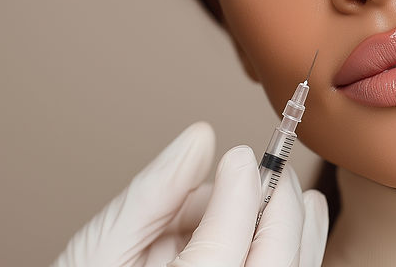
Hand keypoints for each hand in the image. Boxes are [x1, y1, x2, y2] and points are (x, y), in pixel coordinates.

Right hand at [51, 122, 328, 266]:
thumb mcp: (99, 248)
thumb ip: (152, 195)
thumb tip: (201, 140)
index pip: (223, 245)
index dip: (240, 192)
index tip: (240, 155)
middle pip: (272, 261)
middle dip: (280, 207)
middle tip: (270, 169)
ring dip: (296, 229)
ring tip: (289, 193)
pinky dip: (292, 252)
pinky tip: (290, 225)